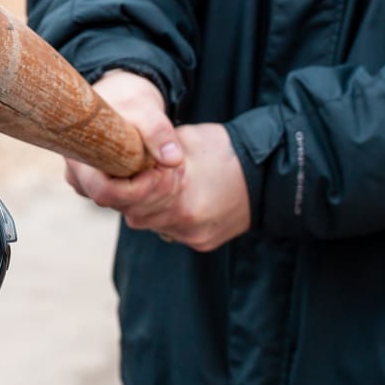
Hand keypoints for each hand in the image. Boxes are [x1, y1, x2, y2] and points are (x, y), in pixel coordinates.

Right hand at [64, 69, 186, 214]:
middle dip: (153, 192)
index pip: (105, 193)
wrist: (123, 94)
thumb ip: (159, 133)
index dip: (138, 189)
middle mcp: (80, 177)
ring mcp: (92, 184)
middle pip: (119, 203)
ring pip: (127, 206)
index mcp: (79, 159)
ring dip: (157, 193)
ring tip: (171, 167)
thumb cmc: (128, 98)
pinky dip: (153, 192)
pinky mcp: (107, 185)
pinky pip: (131, 203)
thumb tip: (173, 160)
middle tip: (174, 168)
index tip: (160, 169)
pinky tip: (163, 172)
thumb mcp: (145, 109)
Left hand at [124, 122, 249, 251]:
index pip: (124, 198)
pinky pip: (168, 230)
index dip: (113, 182)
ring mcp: (194, 236)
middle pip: (133, 214)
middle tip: (124, 173)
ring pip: (148, 223)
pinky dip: (164, 215)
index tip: (111, 167)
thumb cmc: (225, 150)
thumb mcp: (183, 141)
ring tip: (148, 183)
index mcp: (179, 197)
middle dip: (126, 194)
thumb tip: (122, 152)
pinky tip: (172, 198)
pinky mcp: (202, 243)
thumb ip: (151, 153)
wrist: (272, 175)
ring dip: (144, 206)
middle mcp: (185, 223)